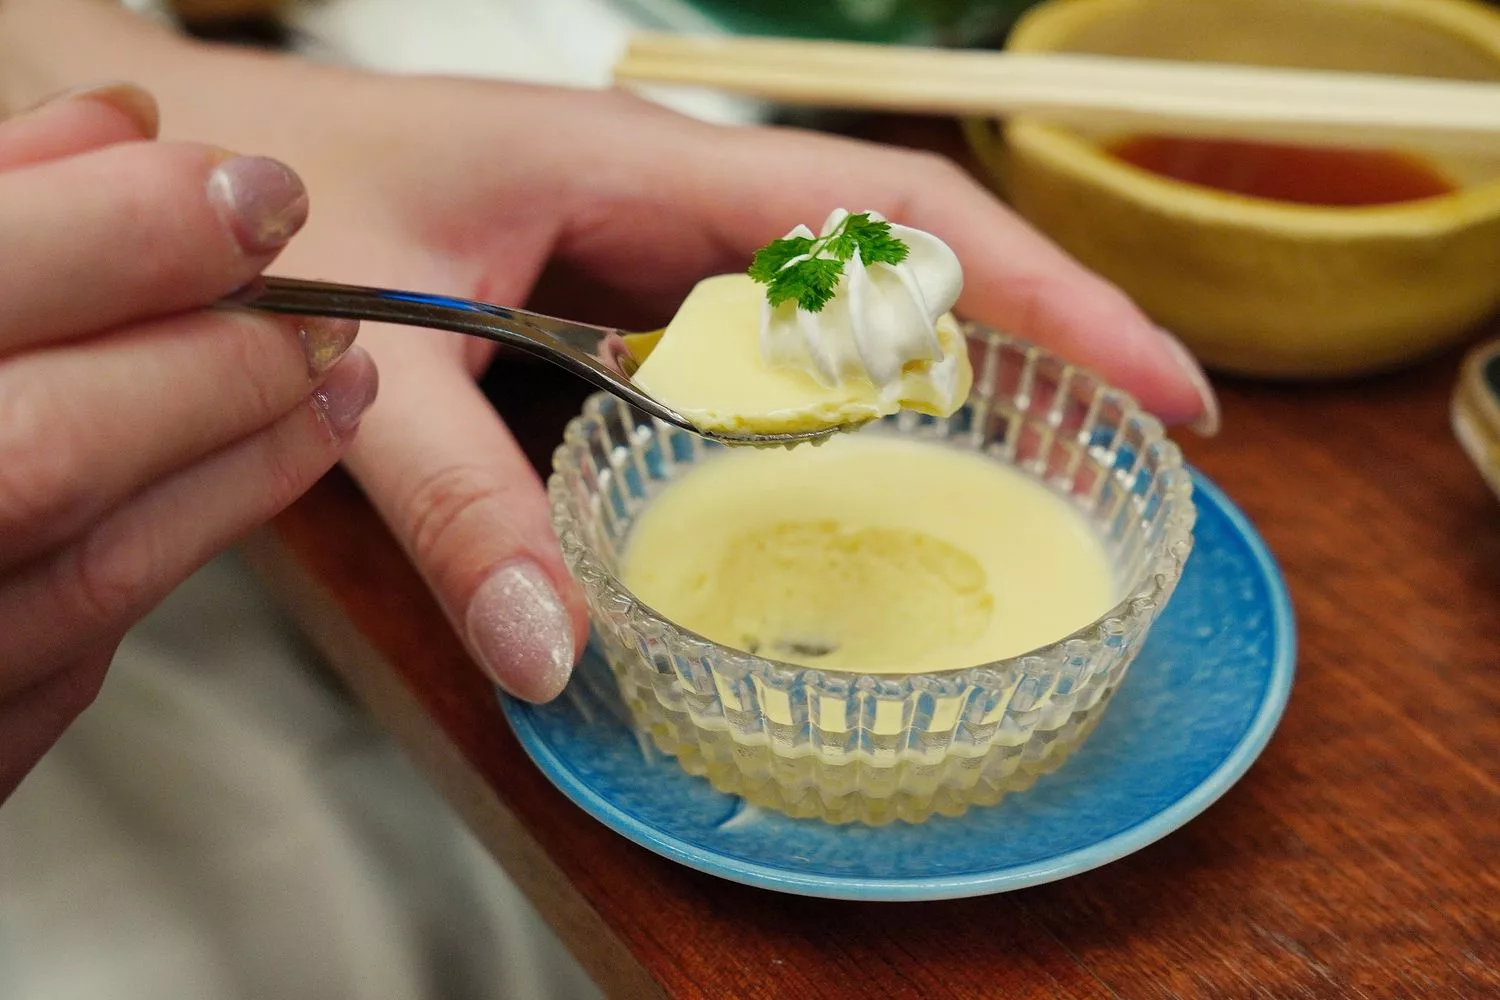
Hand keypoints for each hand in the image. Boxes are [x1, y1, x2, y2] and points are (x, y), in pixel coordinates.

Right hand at [0, 85, 377, 798]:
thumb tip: (128, 127)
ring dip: (245, 468)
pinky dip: (170, 556)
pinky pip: (73, 665)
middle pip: (56, 451)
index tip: (256, 195)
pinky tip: (228, 487)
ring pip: (96, 572)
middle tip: (322, 317)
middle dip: (218, 369)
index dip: (138, 233)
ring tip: (332, 390)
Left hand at [198, 73, 1215, 705]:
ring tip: (1048, 460)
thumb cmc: (277, 207)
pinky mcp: (617, 303)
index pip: (884, 214)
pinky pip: (761, 350)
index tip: (1154, 371)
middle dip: (1037, 327)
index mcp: (638, 172)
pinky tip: (868, 471)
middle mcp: (666, 202)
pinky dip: (837, 406)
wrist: (186, 175)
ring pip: (841, 303)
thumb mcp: (369, 358)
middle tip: (1148, 435)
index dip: (1034, 286)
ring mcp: (649, 253)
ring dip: (949, 369)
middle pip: (901, 254)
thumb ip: (459, 500)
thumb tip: (559, 653)